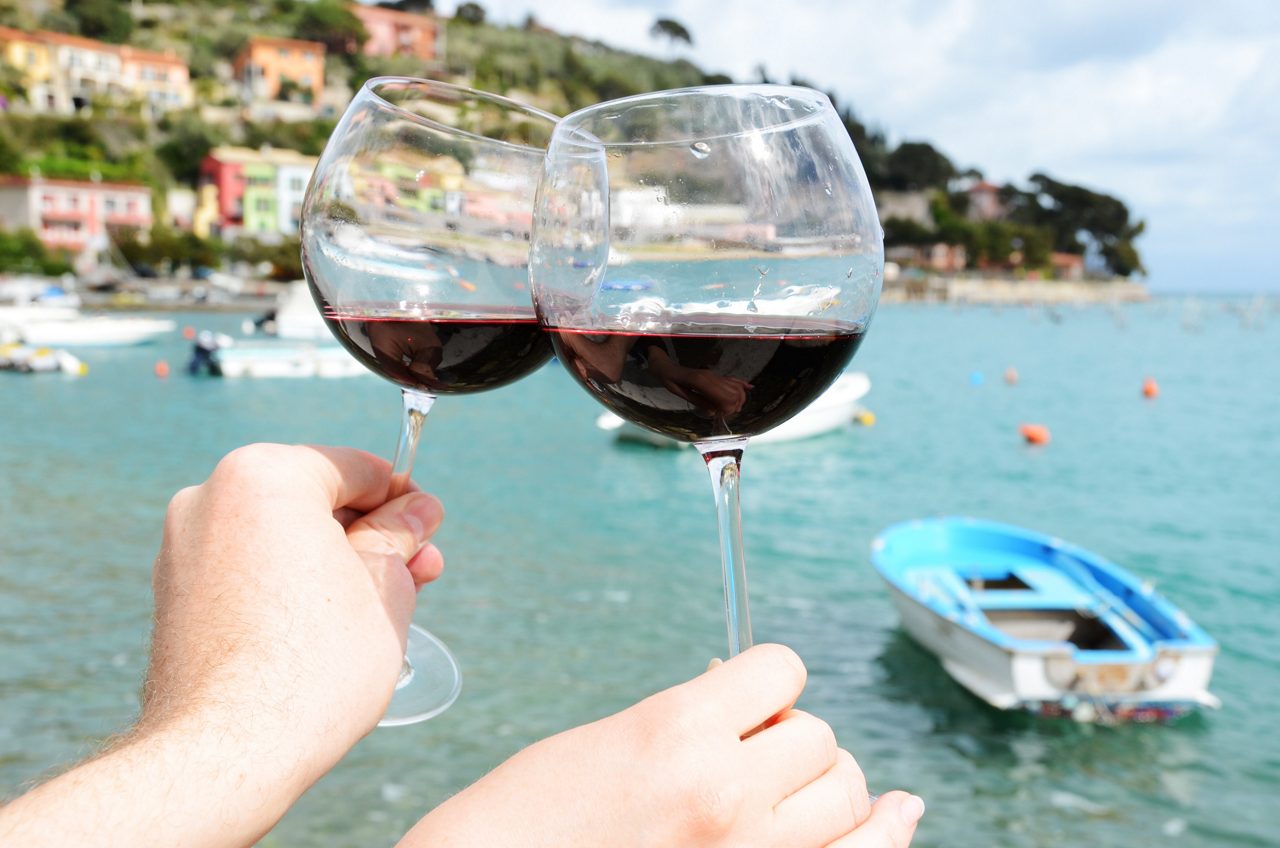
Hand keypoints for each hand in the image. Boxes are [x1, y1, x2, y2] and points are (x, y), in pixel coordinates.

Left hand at [0, 444, 447, 847]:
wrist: (229, 750)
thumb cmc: (314, 663)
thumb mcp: (385, 583)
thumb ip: (400, 533)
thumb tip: (419, 509)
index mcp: (264, 476)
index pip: (354, 467)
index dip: (402, 498)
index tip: (427, 528)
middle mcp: (210, 497)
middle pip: (315, 501)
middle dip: (371, 535)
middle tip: (417, 571)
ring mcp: (184, 547)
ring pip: (282, 537)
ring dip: (336, 562)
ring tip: (381, 606)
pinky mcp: (175, 595)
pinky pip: (249, 570)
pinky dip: (291, 585)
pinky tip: (329, 626)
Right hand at [401, 644, 921, 846]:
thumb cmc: (534, 815)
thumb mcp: (613, 738)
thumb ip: (696, 719)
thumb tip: (762, 705)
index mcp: (678, 729)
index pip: (781, 670)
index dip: (768, 681)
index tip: (753, 696)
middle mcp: (727, 791)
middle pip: (822, 736)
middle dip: (793, 738)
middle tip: (752, 755)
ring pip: (849, 794)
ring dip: (826, 786)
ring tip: (786, 794)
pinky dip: (883, 833)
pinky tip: (898, 812)